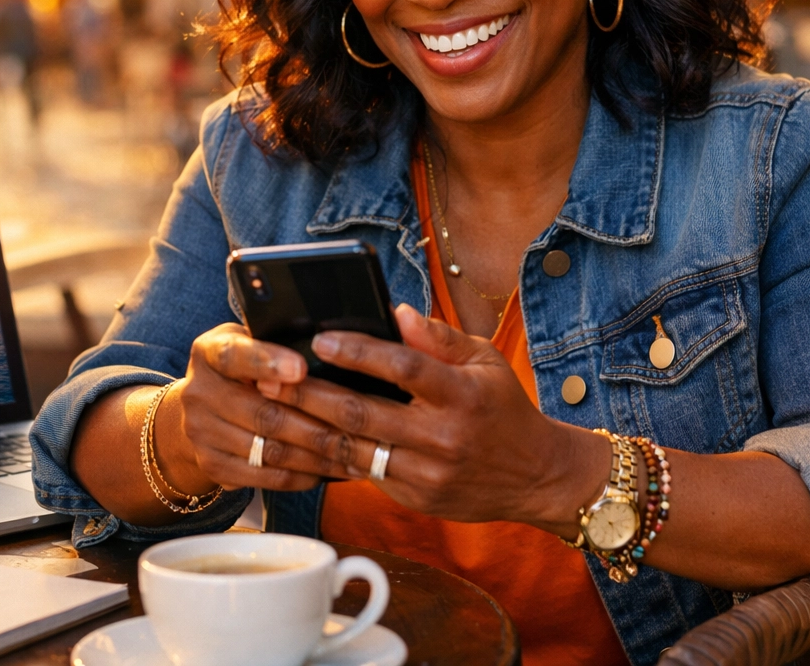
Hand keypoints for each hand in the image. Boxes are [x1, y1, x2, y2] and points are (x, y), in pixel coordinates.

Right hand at [158, 323, 360, 495]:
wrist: (200, 410)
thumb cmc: (241, 367)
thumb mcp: (249, 341)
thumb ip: (277, 341)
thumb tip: (334, 345)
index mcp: (209, 352)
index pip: (236, 355)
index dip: (268, 362)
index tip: (301, 368)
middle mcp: (198, 393)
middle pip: (264, 413)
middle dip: (316, 422)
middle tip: (358, 428)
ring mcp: (202, 434)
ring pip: (270, 450)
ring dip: (318, 455)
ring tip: (356, 454)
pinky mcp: (213, 467)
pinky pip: (267, 477)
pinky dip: (303, 475)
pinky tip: (330, 471)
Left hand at [257, 305, 608, 528]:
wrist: (536, 476)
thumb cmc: (503, 408)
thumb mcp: (484, 361)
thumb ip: (439, 338)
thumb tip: (397, 312)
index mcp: (462, 395)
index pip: (404, 369)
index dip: (360, 352)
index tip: (321, 338)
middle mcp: (443, 437)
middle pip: (364, 414)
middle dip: (312, 394)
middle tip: (273, 376)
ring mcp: (427, 473)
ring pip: (354, 450)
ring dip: (308, 428)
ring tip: (275, 407)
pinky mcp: (416, 497)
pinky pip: (363, 473)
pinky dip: (329, 455)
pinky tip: (301, 438)